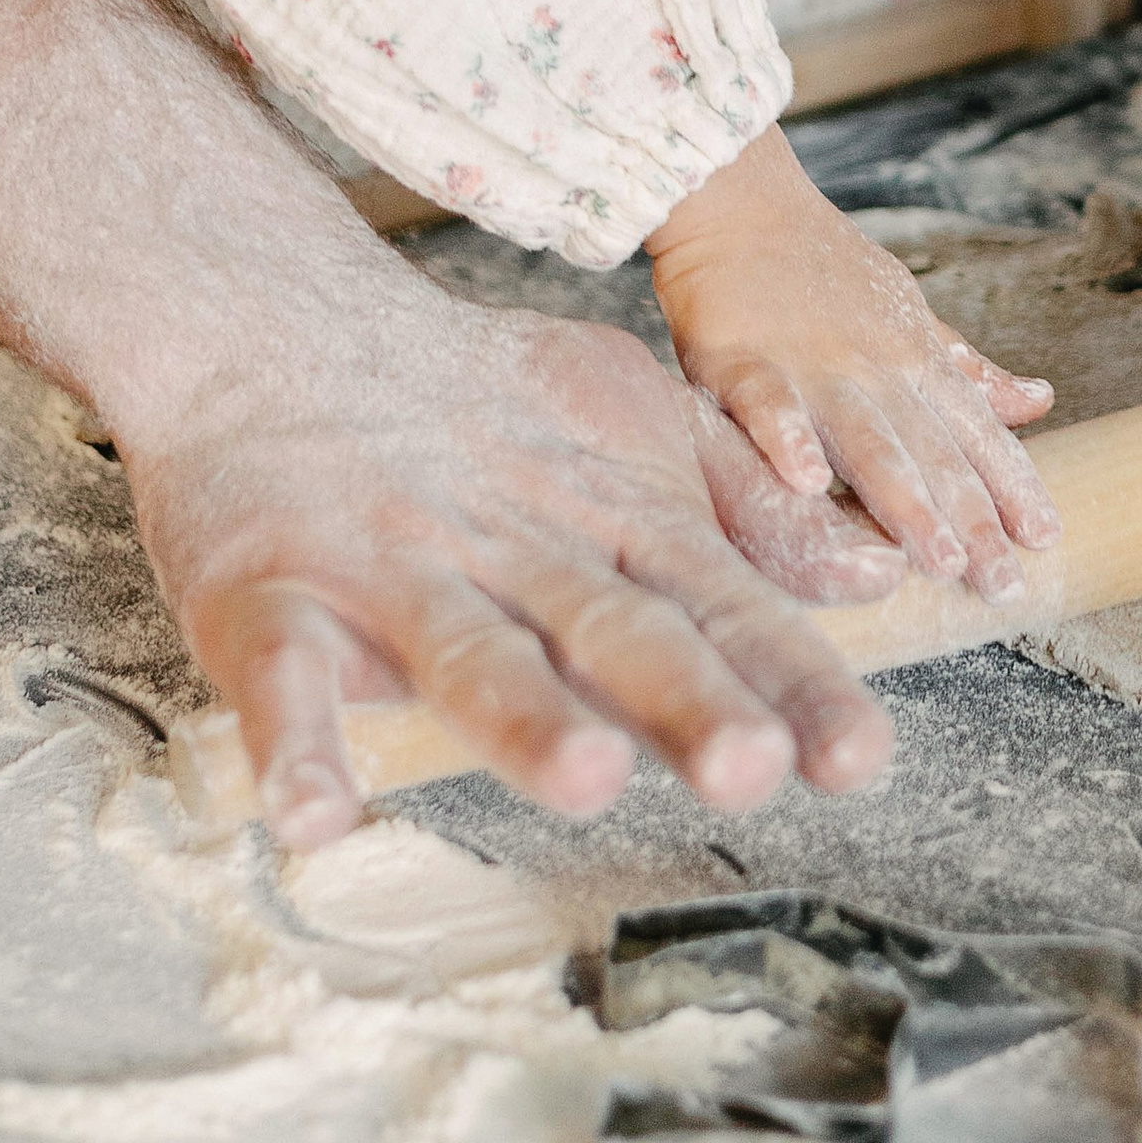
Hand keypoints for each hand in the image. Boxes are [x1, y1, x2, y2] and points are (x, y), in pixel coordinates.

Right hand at [115, 297, 909, 847]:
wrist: (273, 323)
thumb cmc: (470, 401)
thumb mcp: (625, 425)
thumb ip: (741, 507)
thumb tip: (874, 576)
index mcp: (605, 517)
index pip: (718, 602)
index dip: (787, 676)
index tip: (857, 756)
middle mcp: (512, 545)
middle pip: (608, 625)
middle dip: (681, 693)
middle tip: (749, 762)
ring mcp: (389, 568)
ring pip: (466, 647)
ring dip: (526, 718)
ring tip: (584, 780)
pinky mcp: (267, 594)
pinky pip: (279, 676)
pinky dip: (294, 745)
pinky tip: (316, 819)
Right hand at [647, 129, 1059, 598]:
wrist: (742, 203)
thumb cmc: (824, 268)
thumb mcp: (910, 315)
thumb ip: (967, 369)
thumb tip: (1040, 401)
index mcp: (915, 360)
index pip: (976, 431)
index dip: (1011, 484)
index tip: (1045, 539)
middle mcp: (874, 368)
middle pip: (932, 451)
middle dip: (971, 519)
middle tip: (1002, 584)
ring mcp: (811, 365)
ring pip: (867, 439)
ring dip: (904, 500)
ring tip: (936, 558)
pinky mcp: (743, 360)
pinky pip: (769, 406)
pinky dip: (787, 440)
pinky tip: (806, 484)